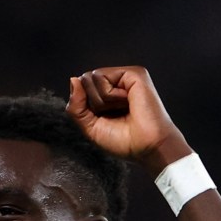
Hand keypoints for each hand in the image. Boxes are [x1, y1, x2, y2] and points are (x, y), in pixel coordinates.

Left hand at [66, 66, 189, 174]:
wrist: (147, 147)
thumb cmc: (124, 141)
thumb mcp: (90, 127)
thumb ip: (76, 106)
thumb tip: (73, 79)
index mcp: (107, 94)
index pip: (80, 89)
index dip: (84, 107)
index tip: (104, 120)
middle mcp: (116, 82)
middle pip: (83, 81)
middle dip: (92, 104)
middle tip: (115, 115)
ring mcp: (124, 76)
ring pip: (89, 78)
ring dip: (101, 101)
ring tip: (122, 109)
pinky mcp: (132, 73)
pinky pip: (101, 78)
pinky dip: (108, 96)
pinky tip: (127, 102)